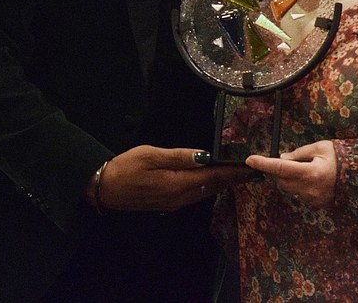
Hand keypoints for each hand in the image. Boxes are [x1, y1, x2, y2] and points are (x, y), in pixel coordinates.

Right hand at [92, 145, 252, 212]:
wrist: (105, 189)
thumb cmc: (126, 167)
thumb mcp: (151, 155)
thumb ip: (180, 156)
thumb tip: (206, 155)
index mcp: (178, 184)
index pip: (213, 176)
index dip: (233, 172)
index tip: (251, 166)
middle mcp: (181, 197)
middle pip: (214, 187)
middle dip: (233, 179)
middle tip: (252, 169)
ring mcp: (175, 203)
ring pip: (206, 192)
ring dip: (223, 183)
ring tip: (238, 174)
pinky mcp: (169, 203)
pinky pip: (196, 194)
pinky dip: (210, 186)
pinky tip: (214, 180)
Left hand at [245, 140, 336, 208]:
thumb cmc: (341, 158)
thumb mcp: (321, 148)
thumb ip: (299, 153)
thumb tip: (282, 158)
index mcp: (311, 172)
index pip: (281, 168)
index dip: (264, 164)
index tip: (250, 160)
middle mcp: (309, 189)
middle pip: (282, 181)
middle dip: (279, 171)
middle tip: (290, 161)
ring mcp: (313, 200)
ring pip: (289, 189)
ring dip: (289, 179)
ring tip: (306, 169)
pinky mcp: (316, 205)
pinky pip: (299, 195)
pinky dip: (299, 186)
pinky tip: (312, 179)